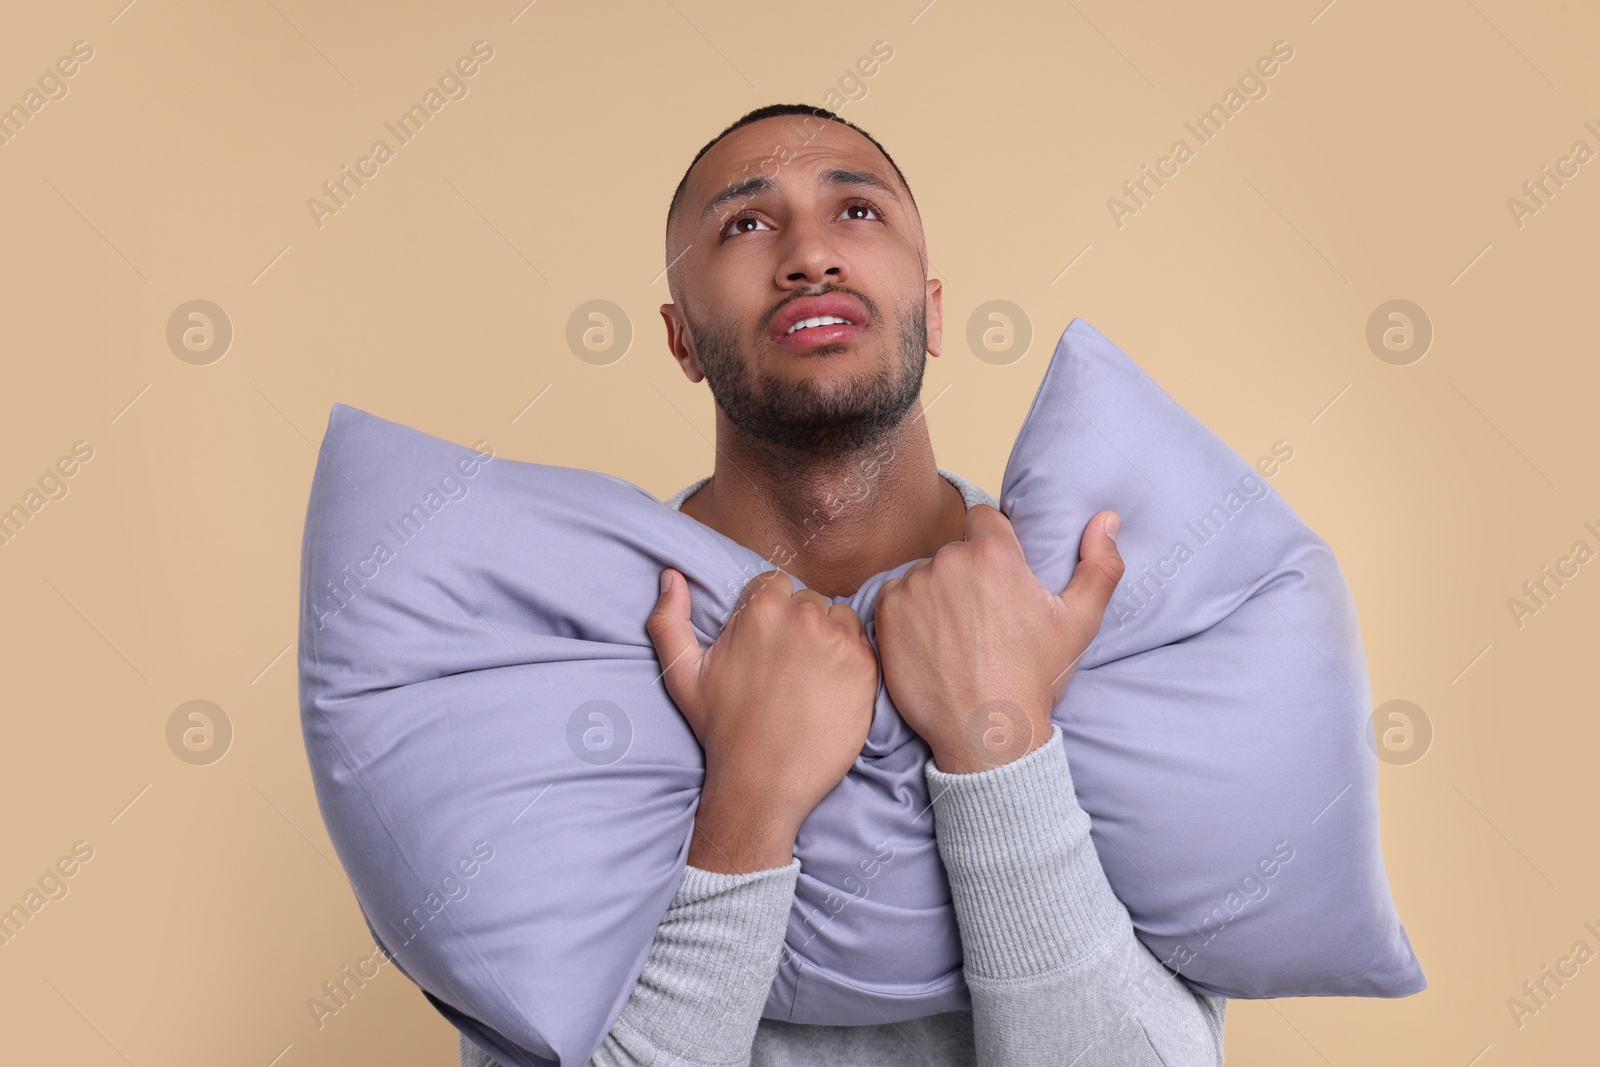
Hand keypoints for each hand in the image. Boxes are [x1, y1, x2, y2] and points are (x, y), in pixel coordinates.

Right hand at [647, 567, 879, 872]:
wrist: (762, 783)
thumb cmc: (721, 729)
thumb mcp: (682, 673)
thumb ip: (668, 619)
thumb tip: (670, 575)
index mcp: (761, 610)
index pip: (776, 585)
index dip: (772, 614)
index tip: (767, 647)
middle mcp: (803, 617)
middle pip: (809, 601)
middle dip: (800, 625)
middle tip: (788, 668)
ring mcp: (838, 641)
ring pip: (839, 619)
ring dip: (829, 638)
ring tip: (810, 678)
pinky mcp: (865, 667)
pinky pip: (863, 644)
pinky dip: (850, 661)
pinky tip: (831, 689)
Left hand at [874, 505, 1123, 773]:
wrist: (985, 732)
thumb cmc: (1034, 677)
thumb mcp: (1080, 622)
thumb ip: (1100, 564)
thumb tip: (1107, 518)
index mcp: (993, 554)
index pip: (984, 519)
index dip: (992, 544)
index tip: (1000, 578)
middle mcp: (947, 561)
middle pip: (955, 551)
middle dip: (967, 574)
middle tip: (983, 618)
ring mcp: (912, 587)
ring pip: (925, 574)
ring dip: (936, 594)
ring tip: (957, 636)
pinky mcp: (886, 613)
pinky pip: (895, 596)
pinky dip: (908, 613)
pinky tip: (930, 643)